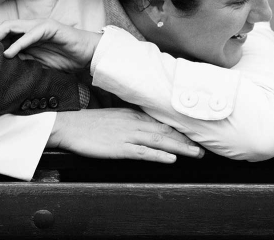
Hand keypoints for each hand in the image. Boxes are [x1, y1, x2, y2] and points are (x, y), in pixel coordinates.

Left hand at [0, 19, 101, 71]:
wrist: (86, 56)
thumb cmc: (63, 59)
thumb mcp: (36, 63)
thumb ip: (21, 61)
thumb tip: (2, 66)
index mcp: (26, 34)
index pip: (2, 31)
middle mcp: (30, 27)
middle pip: (3, 25)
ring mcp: (39, 26)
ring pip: (13, 25)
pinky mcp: (50, 28)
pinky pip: (30, 34)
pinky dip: (18, 43)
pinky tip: (9, 53)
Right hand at [48, 109, 204, 163]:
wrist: (68, 126)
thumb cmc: (88, 124)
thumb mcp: (114, 118)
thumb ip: (130, 122)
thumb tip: (145, 129)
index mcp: (133, 115)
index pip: (162, 122)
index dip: (181, 130)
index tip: (195, 136)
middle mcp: (134, 122)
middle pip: (166, 131)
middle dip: (187, 140)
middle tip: (205, 148)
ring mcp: (127, 134)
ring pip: (159, 140)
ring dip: (180, 147)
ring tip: (196, 153)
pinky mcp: (119, 147)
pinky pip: (142, 152)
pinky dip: (158, 155)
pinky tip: (171, 158)